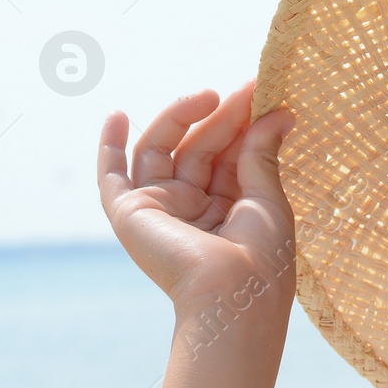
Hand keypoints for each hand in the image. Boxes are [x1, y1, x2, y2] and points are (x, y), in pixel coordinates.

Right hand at [96, 79, 297, 314]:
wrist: (233, 297)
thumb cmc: (262, 258)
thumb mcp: (268, 199)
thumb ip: (262, 153)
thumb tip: (278, 113)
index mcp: (230, 209)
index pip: (230, 154)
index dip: (243, 121)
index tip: (262, 91)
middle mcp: (194, 207)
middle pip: (200, 147)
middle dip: (222, 117)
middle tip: (246, 91)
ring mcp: (162, 209)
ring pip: (164, 151)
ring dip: (180, 119)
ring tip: (208, 96)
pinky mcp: (131, 215)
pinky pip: (113, 177)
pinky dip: (109, 147)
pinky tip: (116, 115)